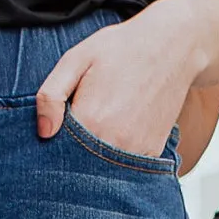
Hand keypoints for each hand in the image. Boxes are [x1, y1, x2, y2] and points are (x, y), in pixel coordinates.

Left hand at [34, 0, 214, 157]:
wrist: (174, 47)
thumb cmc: (122, 49)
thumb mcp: (76, 59)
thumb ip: (51, 95)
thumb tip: (44, 132)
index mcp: (90, 119)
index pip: (56, 151)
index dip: (49, 146)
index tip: (50, 135)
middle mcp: (114, 142)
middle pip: (79, 166)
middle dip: (70, 157)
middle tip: (75, 130)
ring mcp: (136, 150)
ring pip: (102, 171)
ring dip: (94, 161)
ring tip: (99, 128)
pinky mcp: (152, 152)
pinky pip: (125, 168)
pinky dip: (116, 159)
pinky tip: (115, 136)